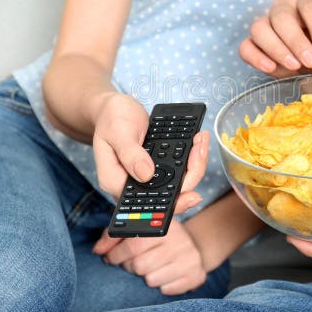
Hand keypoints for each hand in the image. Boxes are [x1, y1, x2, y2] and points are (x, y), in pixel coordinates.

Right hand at [93, 91, 209, 204]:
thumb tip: (146, 175)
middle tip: (200, 148)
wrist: (113, 107)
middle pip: (170, 194)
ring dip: (195, 163)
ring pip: (179, 181)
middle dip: (191, 173)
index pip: (148, 204)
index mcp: (116, 182)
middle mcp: (133, 185)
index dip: (173, 203)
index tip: (192, 193)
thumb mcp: (118, 132)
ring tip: (200, 140)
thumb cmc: (111, 118)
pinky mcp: (157, 168)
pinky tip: (197, 142)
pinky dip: (191, 156)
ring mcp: (146, 177)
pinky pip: (179, 169)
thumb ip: (130, 153)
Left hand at [93, 219, 206, 294]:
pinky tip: (165, 275)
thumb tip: (98, 250)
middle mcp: (180, 240)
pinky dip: (161, 286)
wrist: (190, 248)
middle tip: (132, 263)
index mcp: (165, 225)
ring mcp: (190, 258)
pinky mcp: (196, 275)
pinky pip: (166, 290)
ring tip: (150, 268)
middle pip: (140, 265)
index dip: (117, 254)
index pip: (134, 243)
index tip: (110, 258)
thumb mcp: (138, 229)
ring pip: (151, 280)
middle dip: (129, 267)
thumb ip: (114, 236)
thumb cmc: (157, 240)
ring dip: (145, 277)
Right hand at [239, 0, 311, 77]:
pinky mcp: (253, 44)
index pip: (309, 4)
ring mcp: (265, 23)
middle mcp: (284, 6)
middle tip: (311, 61)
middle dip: (296, 41)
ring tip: (294, 66)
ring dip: (276, 49)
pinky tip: (271, 69)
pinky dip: (256, 58)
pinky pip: (245, 47)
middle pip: (281, 16)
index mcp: (308, 0)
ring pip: (259, 28)